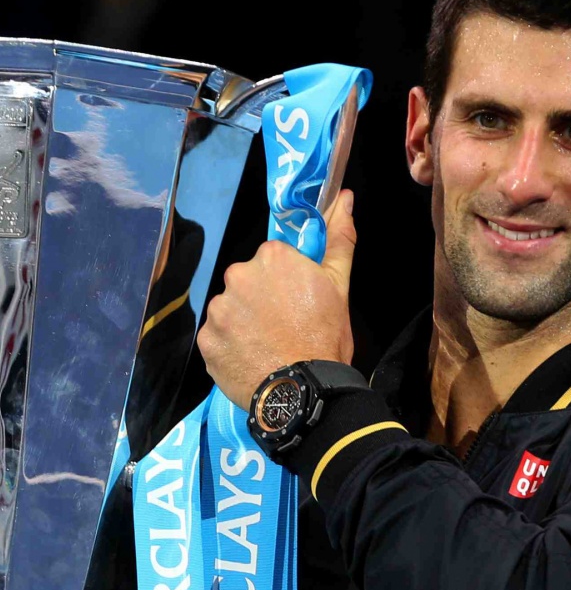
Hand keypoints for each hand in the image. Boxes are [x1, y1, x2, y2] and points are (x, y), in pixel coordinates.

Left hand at [197, 191, 355, 409]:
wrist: (305, 392)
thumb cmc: (325, 337)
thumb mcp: (339, 286)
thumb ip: (339, 239)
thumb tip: (345, 196)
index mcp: (271, 257)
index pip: (273, 261)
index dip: (287, 283)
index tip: (298, 303)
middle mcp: (237, 276)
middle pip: (248, 283)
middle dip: (261, 301)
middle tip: (284, 328)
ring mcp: (219, 310)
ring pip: (230, 310)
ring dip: (243, 324)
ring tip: (266, 347)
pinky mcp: (206, 341)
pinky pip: (217, 338)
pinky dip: (230, 348)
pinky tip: (251, 360)